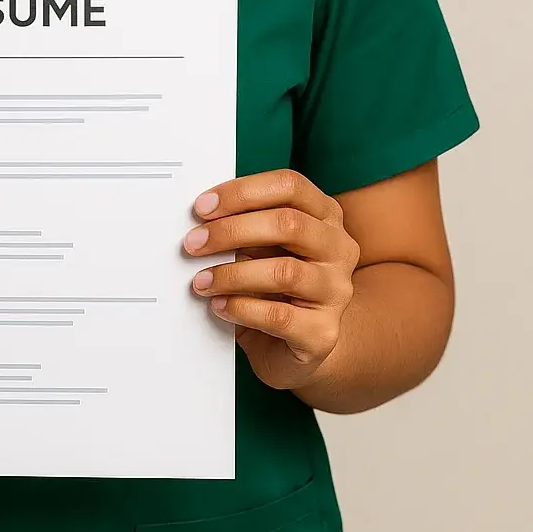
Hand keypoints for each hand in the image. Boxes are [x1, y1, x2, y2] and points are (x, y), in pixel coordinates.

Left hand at [182, 169, 359, 390]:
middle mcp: (338, 248)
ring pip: (284, 272)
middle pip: (288, 224)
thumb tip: (203, 219)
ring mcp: (336, 290)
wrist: (296, 345)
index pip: (290, 186)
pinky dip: (242, 308)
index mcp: (325, 215)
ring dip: (232, 274)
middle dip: (231, 230)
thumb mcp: (262, 248)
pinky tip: (220, 306)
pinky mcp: (323, 332)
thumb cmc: (275, 286)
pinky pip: (279, 315)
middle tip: (194, 243)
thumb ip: (245, 227)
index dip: (243, 192)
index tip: (203, 207)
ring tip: (201, 281)